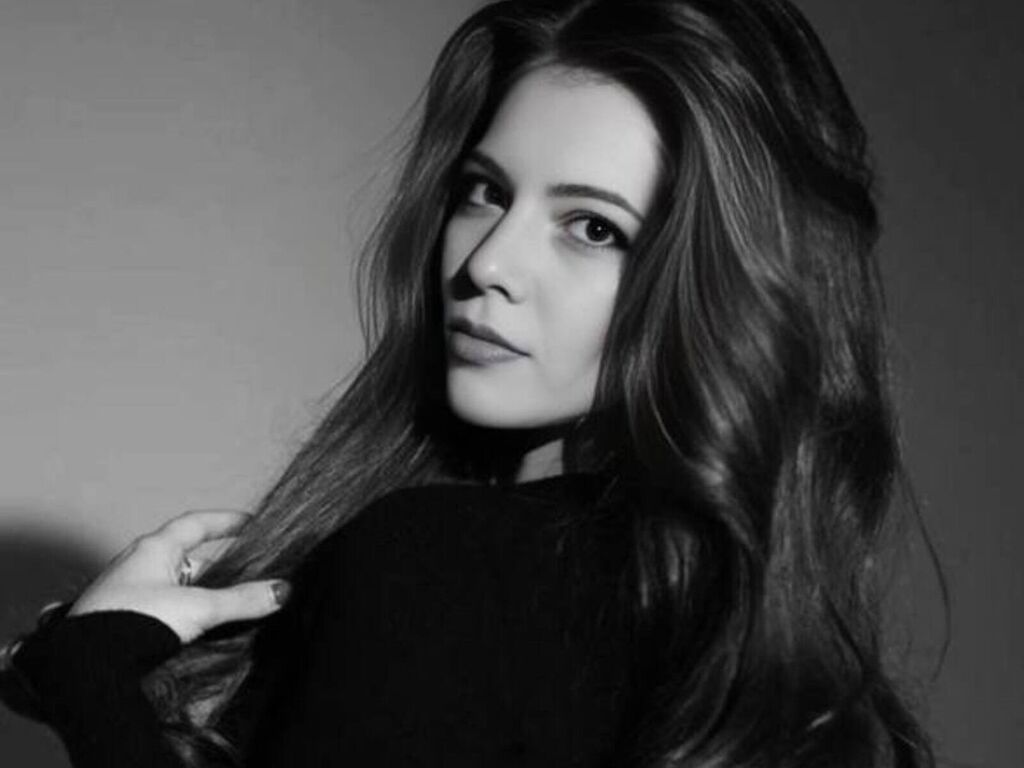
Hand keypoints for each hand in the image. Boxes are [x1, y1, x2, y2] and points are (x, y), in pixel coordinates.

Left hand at [68, 509, 288, 643]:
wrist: (85, 667)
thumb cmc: (135, 623)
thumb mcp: (198, 608)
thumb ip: (242, 600)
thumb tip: (281, 591)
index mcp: (154, 548)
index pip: (196, 523)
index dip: (226, 521)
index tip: (251, 523)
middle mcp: (138, 564)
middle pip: (187, 555)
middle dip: (219, 566)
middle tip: (248, 577)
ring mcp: (126, 591)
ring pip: (174, 583)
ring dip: (201, 593)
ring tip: (228, 609)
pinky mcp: (120, 618)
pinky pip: (162, 605)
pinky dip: (183, 612)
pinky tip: (197, 630)